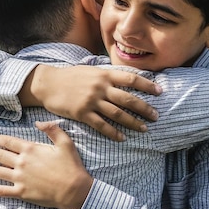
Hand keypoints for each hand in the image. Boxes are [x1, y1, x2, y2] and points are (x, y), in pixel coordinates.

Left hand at [0, 121, 92, 208]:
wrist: (73, 190)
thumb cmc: (71, 166)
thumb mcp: (65, 143)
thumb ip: (52, 130)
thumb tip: (38, 122)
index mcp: (30, 149)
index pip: (8, 142)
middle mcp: (22, 163)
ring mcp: (20, 179)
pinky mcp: (21, 193)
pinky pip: (2, 191)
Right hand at [20, 65, 160, 140]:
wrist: (49, 84)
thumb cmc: (72, 76)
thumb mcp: (92, 70)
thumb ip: (109, 75)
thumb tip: (128, 78)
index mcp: (105, 75)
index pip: (131, 79)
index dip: (147, 85)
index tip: (159, 92)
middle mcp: (100, 87)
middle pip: (128, 99)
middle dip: (145, 108)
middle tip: (156, 116)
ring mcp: (91, 101)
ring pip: (117, 114)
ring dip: (133, 122)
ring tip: (144, 128)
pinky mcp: (82, 113)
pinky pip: (101, 125)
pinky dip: (113, 132)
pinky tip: (122, 137)